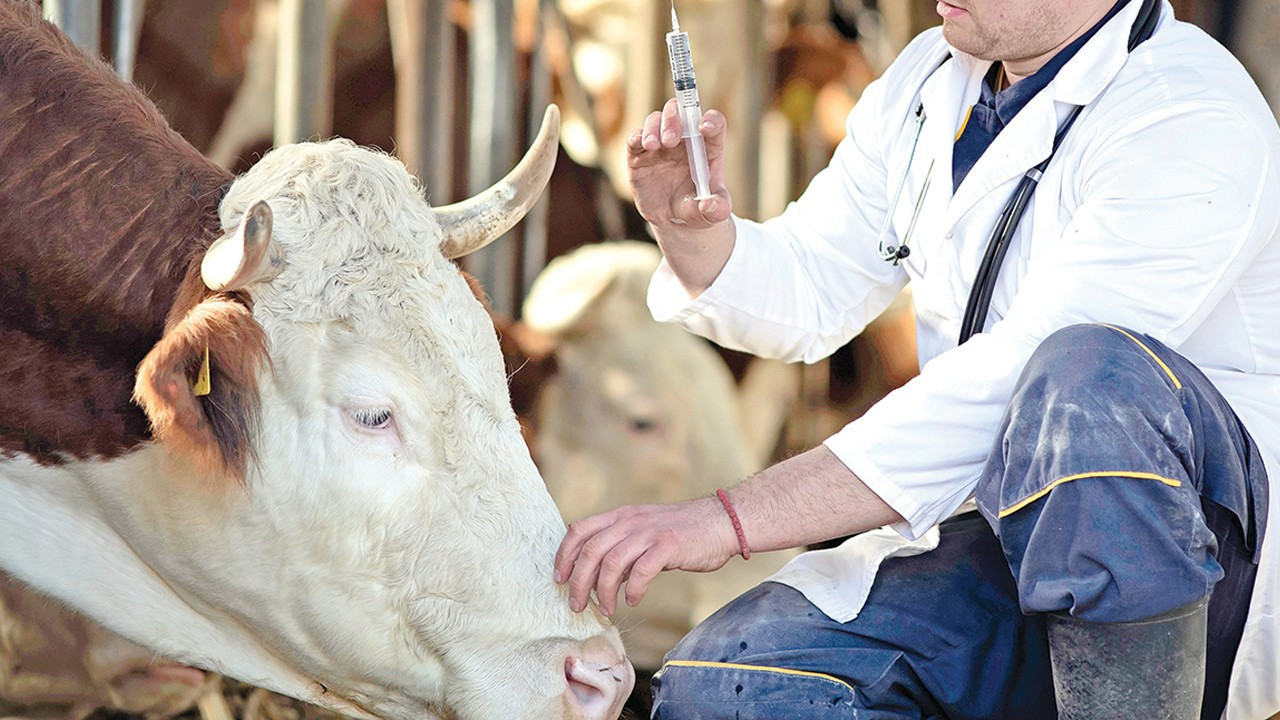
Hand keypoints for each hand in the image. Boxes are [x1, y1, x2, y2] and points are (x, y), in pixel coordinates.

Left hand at [554, 497, 739, 616]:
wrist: (720, 522)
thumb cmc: (682, 533)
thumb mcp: (644, 533)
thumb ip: (621, 550)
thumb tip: (599, 578)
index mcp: (620, 516)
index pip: (579, 530)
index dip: (564, 555)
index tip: (560, 578)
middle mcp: (630, 521)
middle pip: (591, 551)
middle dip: (579, 582)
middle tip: (577, 605)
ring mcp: (649, 532)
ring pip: (611, 562)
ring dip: (602, 591)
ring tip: (606, 610)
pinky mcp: (668, 545)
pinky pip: (641, 570)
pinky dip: (632, 589)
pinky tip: (633, 600)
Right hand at [628, 98, 732, 232]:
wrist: (673, 220)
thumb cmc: (697, 209)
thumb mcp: (713, 214)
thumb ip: (717, 209)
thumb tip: (710, 204)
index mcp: (707, 148)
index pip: (714, 124)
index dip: (711, 120)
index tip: (705, 128)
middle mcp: (684, 140)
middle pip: (680, 113)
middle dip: (674, 119)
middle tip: (671, 139)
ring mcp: (661, 144)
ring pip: (655, 120)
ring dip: (654, 127)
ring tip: (654, 145)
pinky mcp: (640, 155)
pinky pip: (635, 138)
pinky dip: (636, 137)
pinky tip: (639, 143)